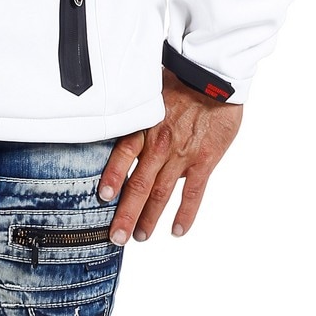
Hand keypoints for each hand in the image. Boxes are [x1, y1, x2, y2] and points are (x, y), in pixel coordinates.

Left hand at [98, 68, 242, 242]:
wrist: (214, 78)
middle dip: (125, 214)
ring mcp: (182, 155)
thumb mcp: (150, 91)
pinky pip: (193, 193)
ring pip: (161, 193)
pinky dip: (185, 214)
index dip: (111, 178)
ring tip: (139, 237)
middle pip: (137, 185)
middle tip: (116, 237)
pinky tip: (177, 231)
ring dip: (149, 218)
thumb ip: (137, 114)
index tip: (101, 198)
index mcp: (144, 126)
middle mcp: (160, 144)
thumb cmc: (180, 80)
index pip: (122, 156)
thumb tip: (120, 126)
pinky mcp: (204, 161)